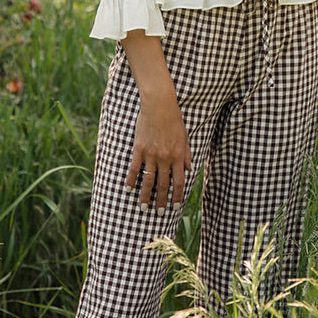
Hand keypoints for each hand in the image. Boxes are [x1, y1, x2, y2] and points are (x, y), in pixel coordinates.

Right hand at [120, 30, 191, 210]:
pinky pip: (135, 169)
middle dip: (162, 201)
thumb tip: (189, 169)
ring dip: (146, 196)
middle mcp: (165, 158)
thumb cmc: (174, 119)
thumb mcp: (185, 136)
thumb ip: (187, 153)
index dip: (177, 196)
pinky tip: (129, 190)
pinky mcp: (139, 149)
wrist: (160, 104)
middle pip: (164, 185)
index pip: (179, 182)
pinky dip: (131, 181)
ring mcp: (151, 155)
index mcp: (178, 156)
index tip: (175, 207)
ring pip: (148, 181)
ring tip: (143, 208)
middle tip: (160, 214)